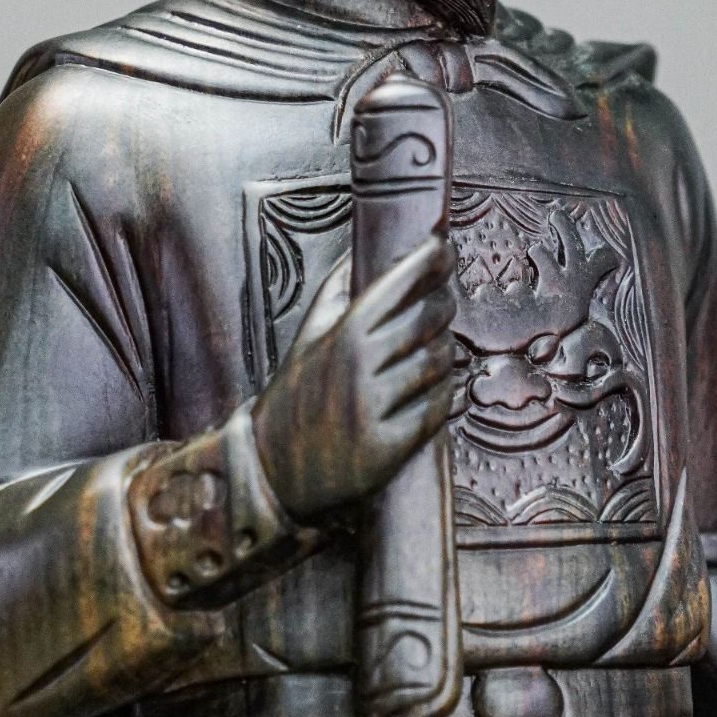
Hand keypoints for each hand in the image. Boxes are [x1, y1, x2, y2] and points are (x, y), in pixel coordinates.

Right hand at [252, 234, 457, 522]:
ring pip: (438, 362)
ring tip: (436, 346)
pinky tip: (434, 386)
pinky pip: (437, 407)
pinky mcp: (389, 447)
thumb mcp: (307, 339)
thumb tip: (357, 250)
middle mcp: (359, 367)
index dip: (430, 260)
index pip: (397, 284)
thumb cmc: (296, 396)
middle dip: (443, 303)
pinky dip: (442, 393)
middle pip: (428, 319)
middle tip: (443, 299)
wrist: (271, 469)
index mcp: (340, 334)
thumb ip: (333, 292)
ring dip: (444, 349)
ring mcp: (374, 408)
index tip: (444, 248)